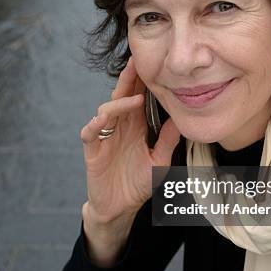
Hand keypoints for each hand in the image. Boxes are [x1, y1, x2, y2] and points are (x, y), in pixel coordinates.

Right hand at [80, 55, 180, 223]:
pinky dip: (94, 125)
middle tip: (137, 62)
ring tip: (134, 99)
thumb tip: (181, 119)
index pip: (138, 98)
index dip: (143, 82)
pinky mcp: (93, 152)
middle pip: (121, 97)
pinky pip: (90, 134)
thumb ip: (168, 141)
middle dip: (128, 80)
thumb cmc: (137, 183)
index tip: (153, 64)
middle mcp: (119, 128)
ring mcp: (104, 138)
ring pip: (106, 111)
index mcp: (135, 127)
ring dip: (119, 103)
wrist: (120, 208)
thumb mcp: (159, 161)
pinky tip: (102, 119)